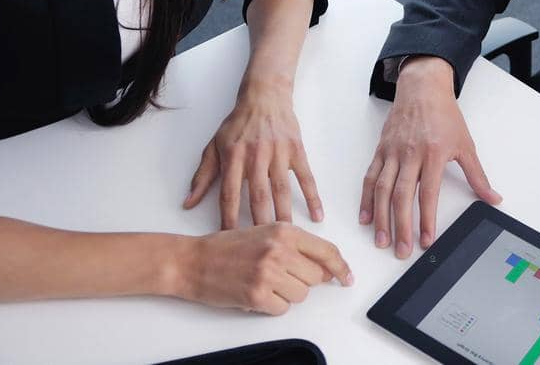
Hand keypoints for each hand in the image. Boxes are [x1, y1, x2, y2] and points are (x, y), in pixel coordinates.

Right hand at [175, 223, 351, 314]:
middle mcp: (279, 249)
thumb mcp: (265, 234)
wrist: (193, 261)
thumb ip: (295, 246)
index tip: (347, 277)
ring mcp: (268, 272)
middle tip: (282, 278)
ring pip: (301, 295)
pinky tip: (257, 294)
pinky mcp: (256, 294)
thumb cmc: (227, 247)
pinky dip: (272, 307)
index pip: (326, 251)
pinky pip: (282, 309)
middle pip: (315, 277)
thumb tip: (325, 267)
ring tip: (266, 284)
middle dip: (303, 282)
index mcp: (284, 231)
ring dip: (286, 295)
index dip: (340, 267)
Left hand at [184, 78, 321, 227]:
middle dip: (260, 224)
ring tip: (288, 239)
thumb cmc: (238, 124)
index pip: (230, 194)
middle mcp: (256, 156)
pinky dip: (313, 197)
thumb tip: (188, 204)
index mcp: (233, 157)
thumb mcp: (214, 146)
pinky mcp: (297, 150)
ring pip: (282, 190)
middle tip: (263, 250)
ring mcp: (278, 153)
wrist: (265, 96)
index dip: (228, 219)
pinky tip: (318, 216)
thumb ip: (202, 176)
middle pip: (258, 196)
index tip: (230, 242)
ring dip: (285, 215)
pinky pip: (306, 177)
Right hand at [360, 56, 501, 257]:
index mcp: (433, 154)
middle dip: (401, 226)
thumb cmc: (444, 115)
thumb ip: (478, 176)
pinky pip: (370, 178)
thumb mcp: (466, 145)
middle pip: (401, 196)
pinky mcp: (381, 151)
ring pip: (382, 189)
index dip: (426, 219)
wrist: (422, 88)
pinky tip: (366, 217)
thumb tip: (493, 198)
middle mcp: (410, 154)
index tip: (426, 240)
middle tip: (401, 250)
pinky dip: (366, 199)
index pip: (428, 193)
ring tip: (381, 240)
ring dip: (381, 218)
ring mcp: (392, 153)